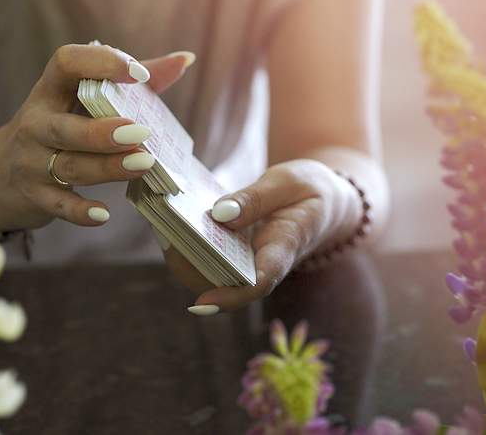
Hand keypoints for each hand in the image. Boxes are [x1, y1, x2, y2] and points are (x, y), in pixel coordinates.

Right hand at [0, 43, 193, 230]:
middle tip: (141, 132)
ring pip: (69, 166)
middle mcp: (35, 124)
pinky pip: (59, 206)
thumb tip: (185, 60)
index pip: (65, 63)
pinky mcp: (35, 196)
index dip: (100, 63)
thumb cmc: (59, 125)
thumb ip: (132, 83)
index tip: (137, 73)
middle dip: (102, 131)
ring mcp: (32, 162)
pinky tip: (103, 214)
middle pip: (65, 127)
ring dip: (107, 167)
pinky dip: (80, 212)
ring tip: (143, 164)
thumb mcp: (81, 101)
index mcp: (50, 91)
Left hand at [158, 159, 362, 313]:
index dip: (229, 297)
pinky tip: (170, 216)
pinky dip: (186, 240)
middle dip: (188, 265)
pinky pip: (206, 255)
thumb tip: (218, 214)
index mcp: (284, 249)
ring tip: (160, 222)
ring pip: (208, 272)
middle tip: (163, 232)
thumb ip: (256, 198)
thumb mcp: (291, 182)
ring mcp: (246, 262)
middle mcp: (261, 265)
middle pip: (220, 282)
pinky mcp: (234, 252)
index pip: (258, 284)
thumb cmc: (311, 190)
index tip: (199, 304)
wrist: (325, 201)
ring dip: (181, 254)